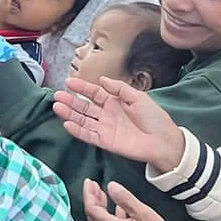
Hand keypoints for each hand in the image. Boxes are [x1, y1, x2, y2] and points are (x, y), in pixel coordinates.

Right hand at [53, 75, 185, 169]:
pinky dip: (77, 130)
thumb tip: (102, 79)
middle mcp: (106, 114)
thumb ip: (119, 88)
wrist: (163, 141)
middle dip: (70, 101)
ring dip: (69, 114)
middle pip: (84, 106)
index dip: (81, 87)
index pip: (94, 93)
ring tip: (57, 107)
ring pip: (83, 120)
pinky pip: (88, 135)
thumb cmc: (153, 117)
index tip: (68, 82)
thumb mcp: (138, 97)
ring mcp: (104, 128)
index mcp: (114, 102)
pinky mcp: (105, 142)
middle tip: (57, 96)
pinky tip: (67, 124)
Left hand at [81, 178, 177, 220]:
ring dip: (100, 207)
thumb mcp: (143, 213)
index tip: (89, 182)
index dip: (88, 194)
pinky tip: (118, 209)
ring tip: (102, 194)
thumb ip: (125, 198)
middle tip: (93, 186)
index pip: (92, 209)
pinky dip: (110, 215)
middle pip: (94, 216)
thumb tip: (112, 187)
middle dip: (92, 199)